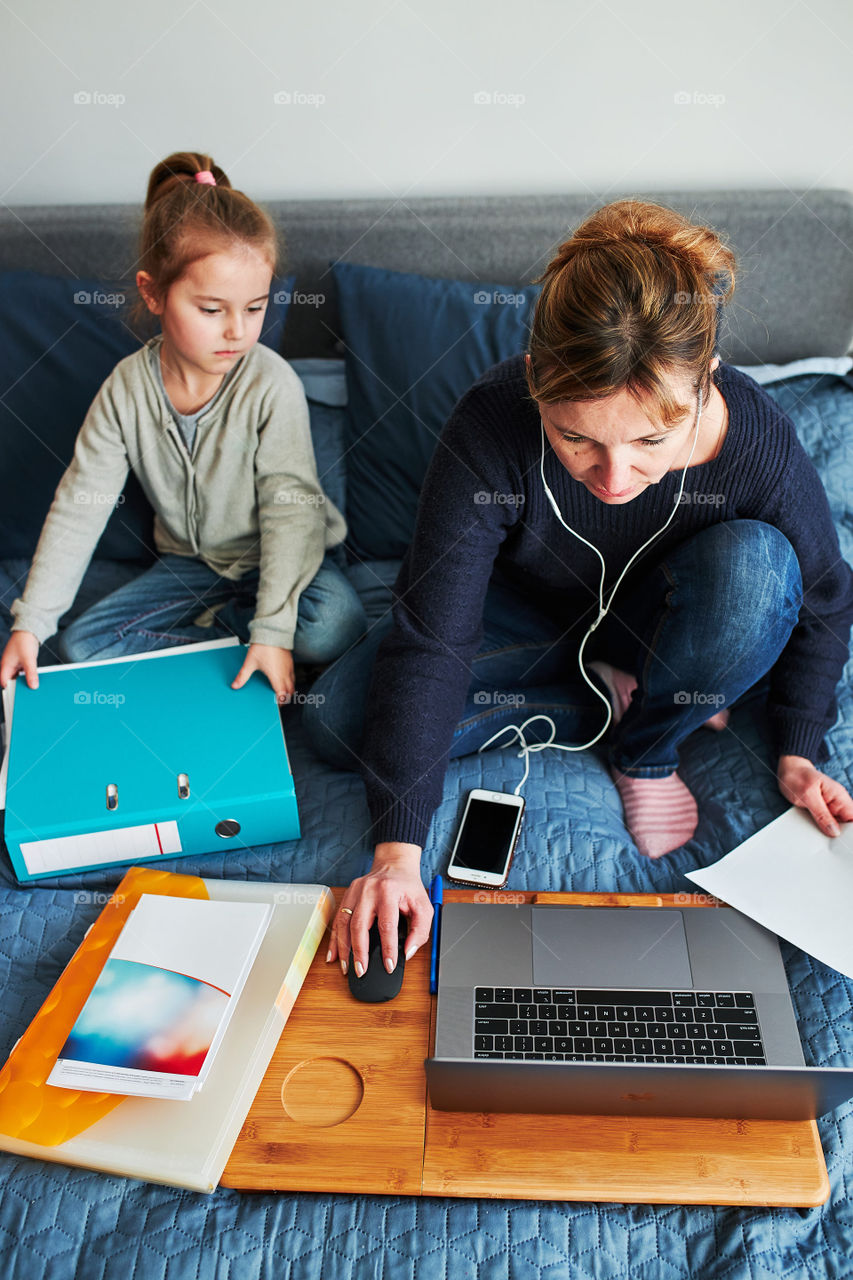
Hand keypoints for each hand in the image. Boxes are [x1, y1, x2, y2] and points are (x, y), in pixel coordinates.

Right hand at [0, 631, 38, 690]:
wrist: (29, 631)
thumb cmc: (24, 641)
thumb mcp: (29, 659)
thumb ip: (31, 673)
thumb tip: (33, 686)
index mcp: (6, 666)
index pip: (5, 683)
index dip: (10, 692)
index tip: (18, 700)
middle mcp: (8, 667)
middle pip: (12, 682)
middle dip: (19, 689)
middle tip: (28, 696)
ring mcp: (14, 665)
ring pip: (18, 679)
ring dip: (25, 683)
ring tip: (33, 689)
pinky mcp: (20, 664)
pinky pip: (23, 674)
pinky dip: (28, 677)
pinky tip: (35, 680)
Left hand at [231, 644, 293, 702]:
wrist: (273, 633)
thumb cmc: (263, 647)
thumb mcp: (250, 663)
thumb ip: (243, 676)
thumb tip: (235, 686)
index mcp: (276, 676)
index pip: (282, 695)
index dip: (280, 702)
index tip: (275, 705)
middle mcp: (285, 674)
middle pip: (290, 692)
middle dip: (285, 699)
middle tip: (278, 702)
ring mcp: (289, 668)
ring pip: (293, 684)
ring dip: (288, 691)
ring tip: (281, 694)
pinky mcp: (290, 663)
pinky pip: (293, 677)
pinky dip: (289, 682)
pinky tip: (282, 681)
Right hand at [327, 842, 432, 977]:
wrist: (394, 864)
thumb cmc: (408, 887)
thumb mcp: (423, 906)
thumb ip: (420, 930)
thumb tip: (408, 952)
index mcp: (389, 892)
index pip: (386, 925)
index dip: (388, 948)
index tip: (388, 965)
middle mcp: (369, 890)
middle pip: (359, 925)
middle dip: (359, 952)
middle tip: (361, 971)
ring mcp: (355, 892)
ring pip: (344, 923)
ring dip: (344, 948)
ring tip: (347, 967)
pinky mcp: (348, 895)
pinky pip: (338, 919)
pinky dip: (335, 938)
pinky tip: (334, 954)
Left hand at [777, 754, 852, 836]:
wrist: (789, 769)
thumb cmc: (797, 777)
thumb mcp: (808, 796)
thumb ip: (821, 814)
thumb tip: (834, 831)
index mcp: (839, 797)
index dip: (850, 831)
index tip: (844, 842)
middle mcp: (838, 802)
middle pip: (846, 824)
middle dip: (839, 835)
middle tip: (830, 844)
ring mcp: (830, 807)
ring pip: (835, 826)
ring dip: (828, 833)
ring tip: (820, 838)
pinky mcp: (822, 810)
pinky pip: (825, 823)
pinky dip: (821, 829)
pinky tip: (815, 834)